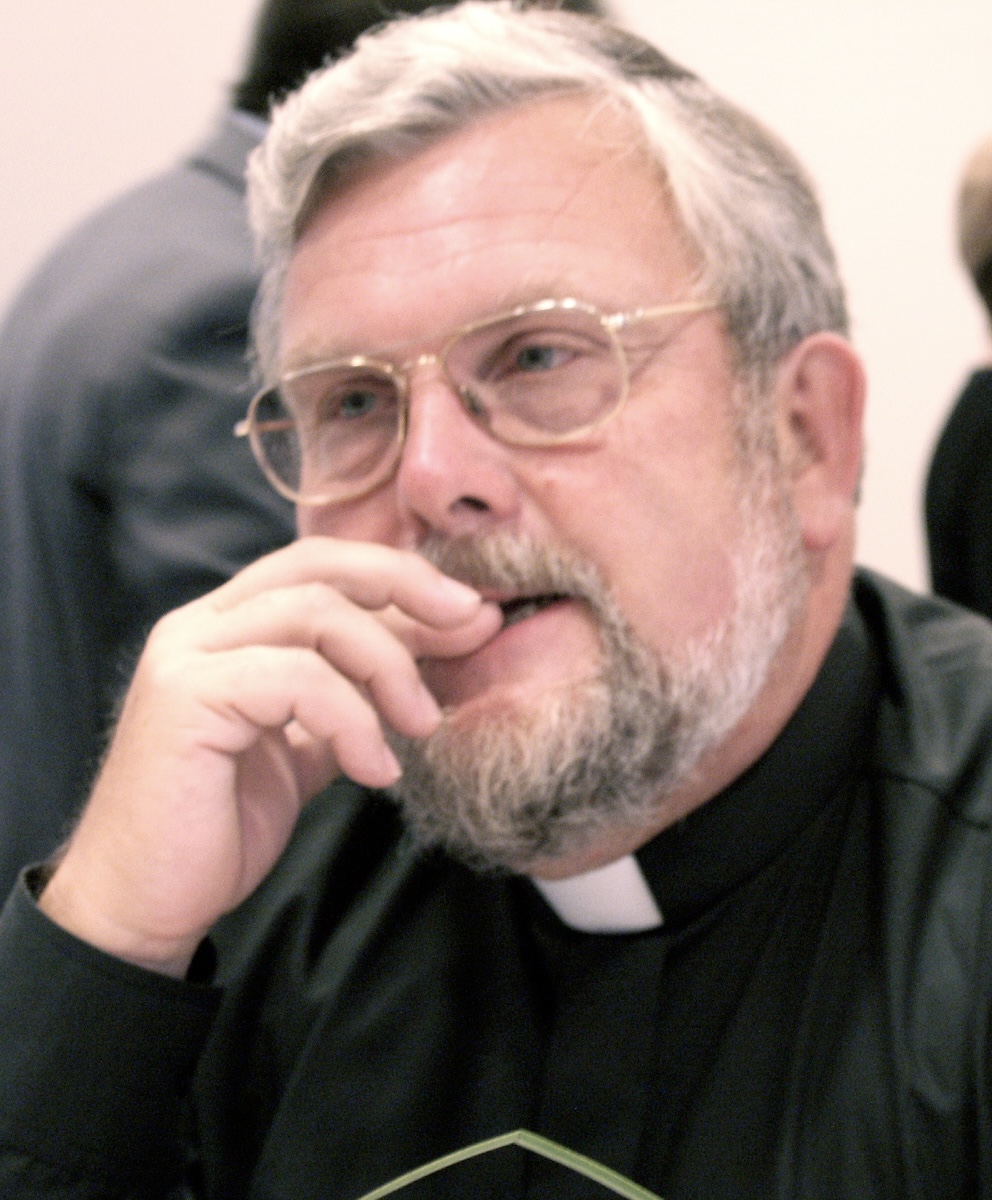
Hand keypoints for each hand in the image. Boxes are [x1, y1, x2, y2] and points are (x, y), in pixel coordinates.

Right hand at [39, 537, 501, 975]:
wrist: (143, 904)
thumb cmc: (222, 824)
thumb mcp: (308, 744)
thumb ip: (352, 695)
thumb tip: (431, 652)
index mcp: (227, 626)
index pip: (323, 566)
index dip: (403, 579)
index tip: (470, 613)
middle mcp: (201, 624)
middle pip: (321, 566)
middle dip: (409, 587)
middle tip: (474, 626)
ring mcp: (186, 654)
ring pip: (315, 614)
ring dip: (389, 666)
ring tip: (423, 725)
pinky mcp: (184, 696)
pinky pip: (296, 679)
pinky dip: (353, 720)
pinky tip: (376, 771)